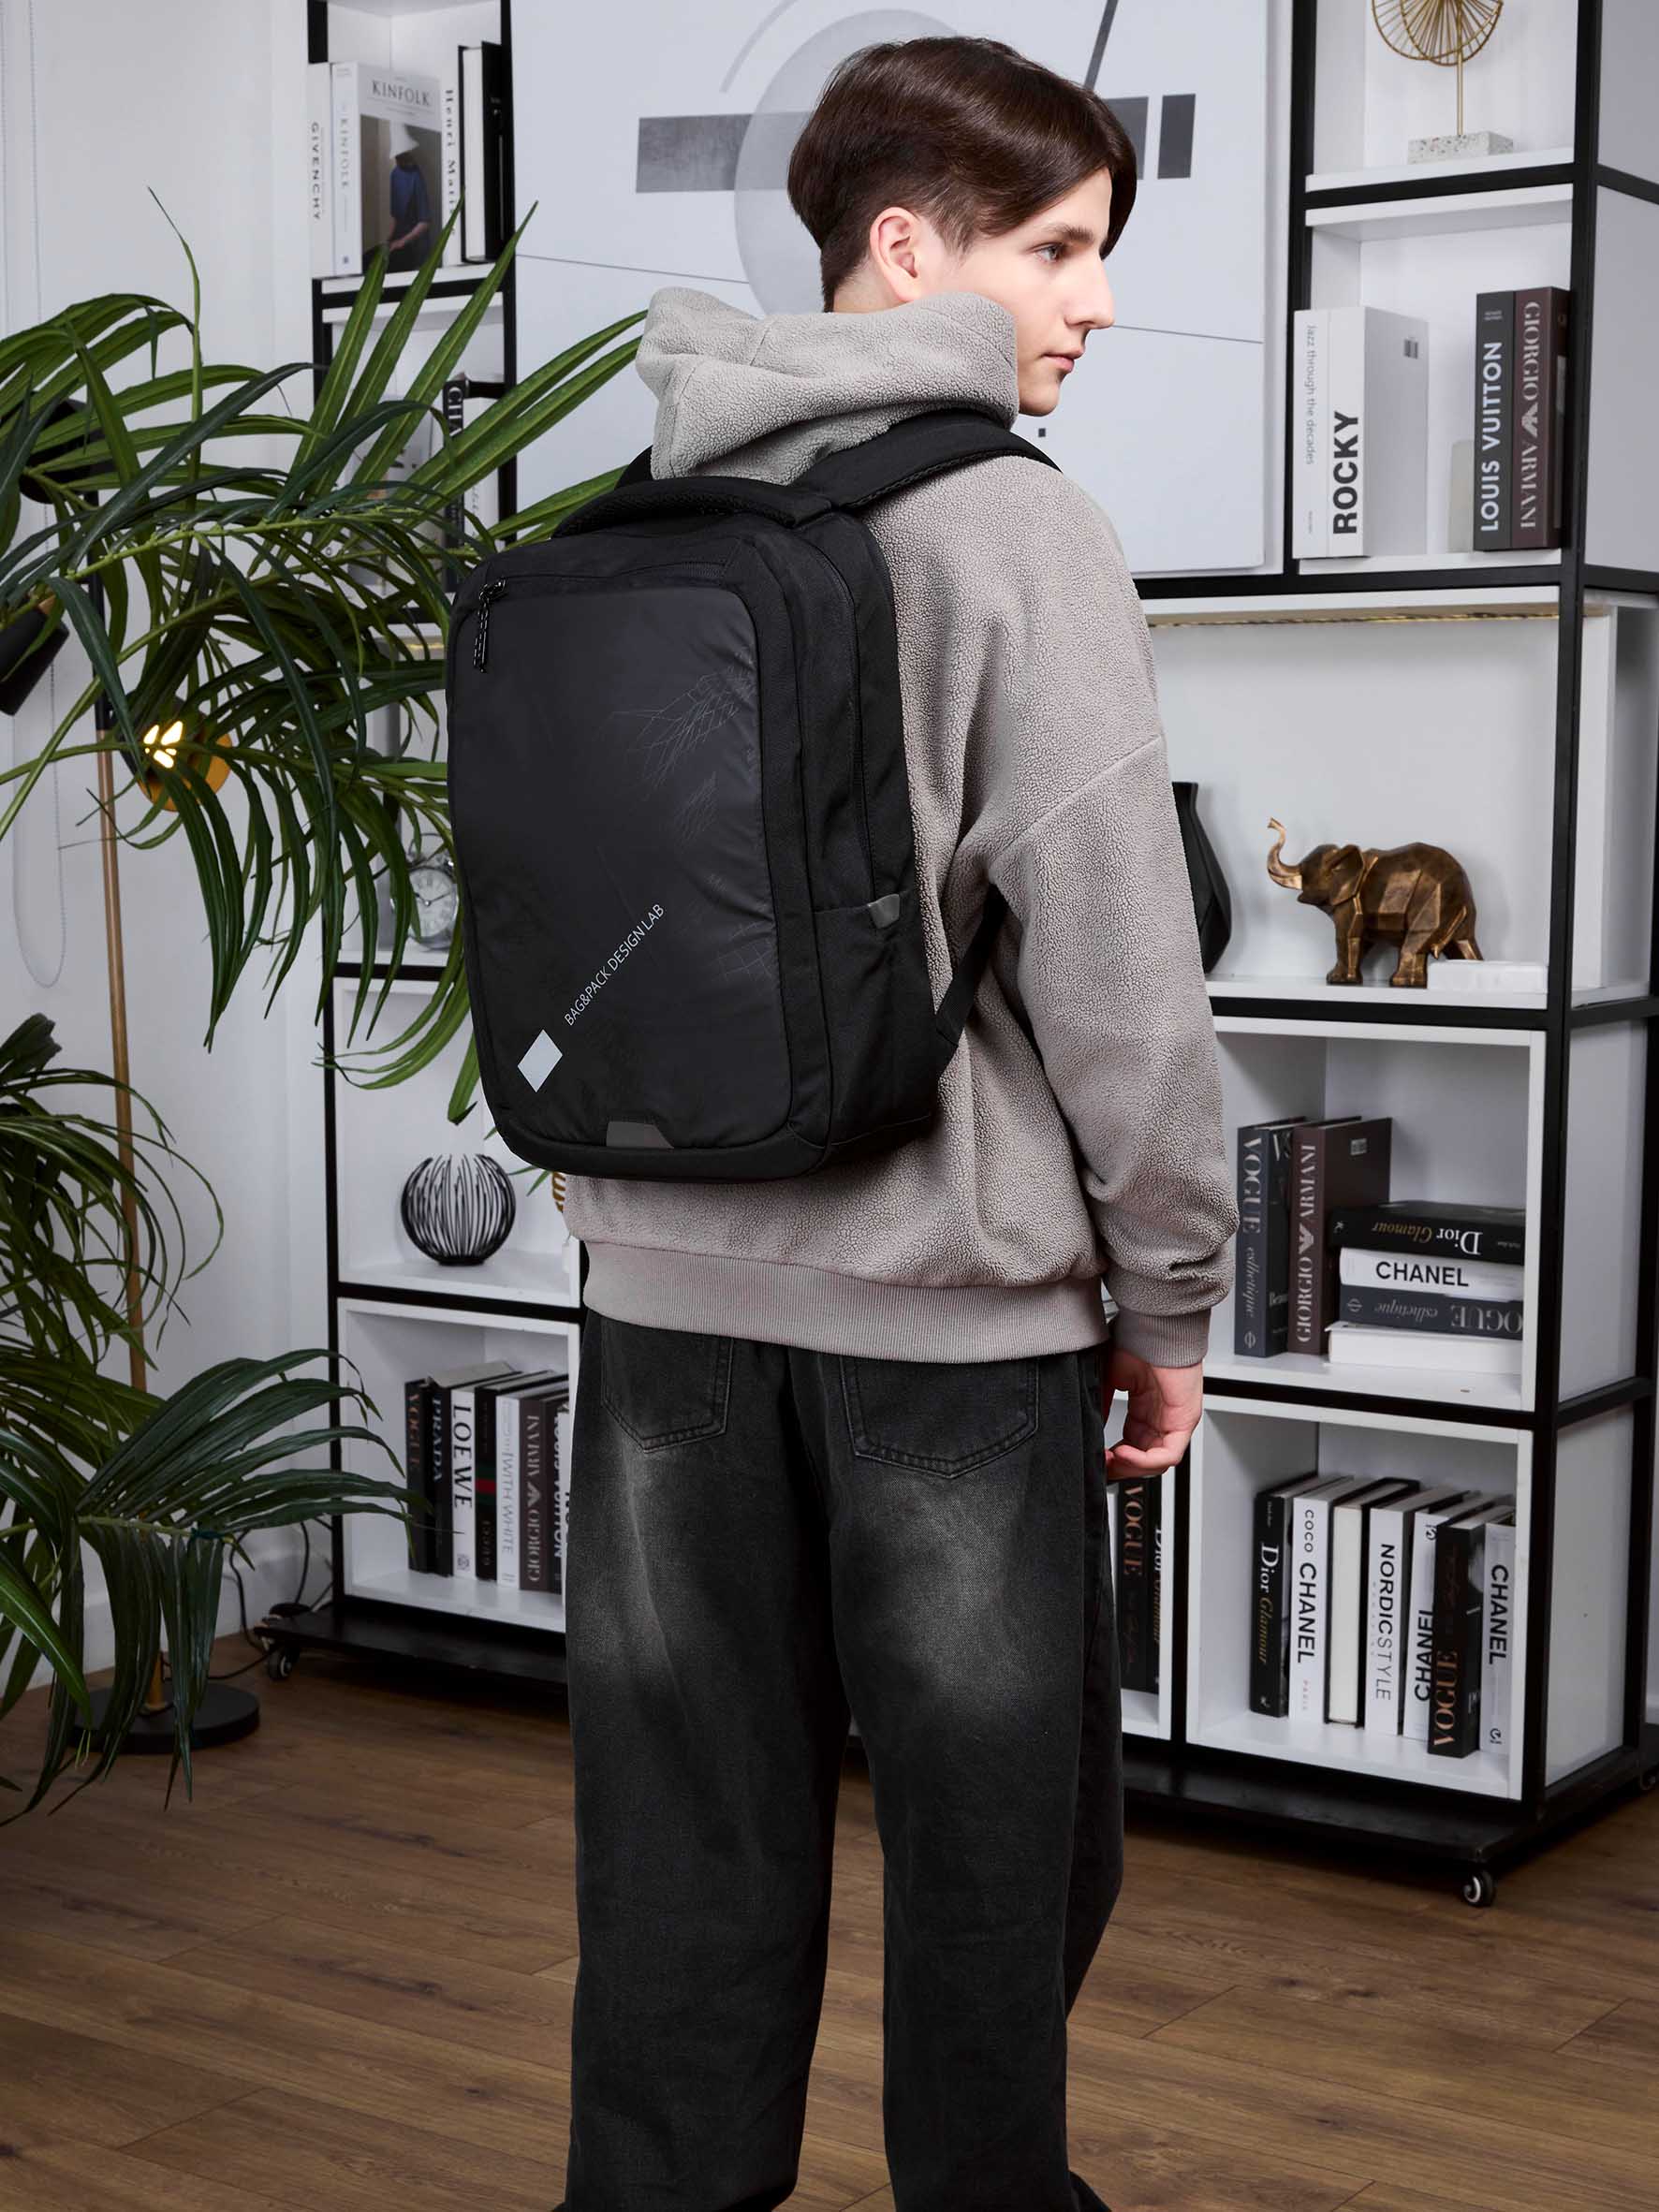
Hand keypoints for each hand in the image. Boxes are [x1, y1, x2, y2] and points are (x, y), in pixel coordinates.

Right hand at [1100, 1345, 1202, 1477]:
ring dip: (1129, 1467)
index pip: (1130, 1447)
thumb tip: (1088, 1429)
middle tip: (1099, 1467)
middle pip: (1142, 1460)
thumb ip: (1099, 1406)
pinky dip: (1143, 1460)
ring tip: (1109, 1460)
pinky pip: (1168, 1454)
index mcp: (1144, 1410)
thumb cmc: (1135, 1341)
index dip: (1111, 1459)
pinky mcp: (1185, 1421)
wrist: (1153, 1325)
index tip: (1093, 1460)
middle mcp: (1160, 1418)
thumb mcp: (1108, 1380)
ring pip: (1155, 1463)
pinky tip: (1123, 1453)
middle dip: (1119, 1468)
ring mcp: (1174, 1421)